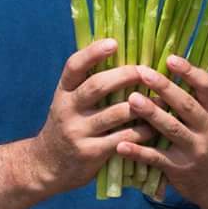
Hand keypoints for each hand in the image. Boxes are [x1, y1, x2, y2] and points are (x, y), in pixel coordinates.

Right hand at [30, 39, 151, 194]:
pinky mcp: (91, 153)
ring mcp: (78, 131)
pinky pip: (123, 138)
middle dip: (125, 75)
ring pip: (116, 113)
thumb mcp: (68, 103)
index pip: (74, 66)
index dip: (93, 53)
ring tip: (161, 99)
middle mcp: (67, 109)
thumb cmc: (67, 126)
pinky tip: (155, 127)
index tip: (114, 42)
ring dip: (142, 105)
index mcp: (63, 92)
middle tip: (146, 71)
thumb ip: (87, 84)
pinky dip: (142, 132)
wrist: (46, 166)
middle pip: (97, 86)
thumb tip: (120, 54)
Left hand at [119, 55, 207, 205]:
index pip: (207, 87)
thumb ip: (194, 99)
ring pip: (172, 129)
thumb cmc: (207, 142)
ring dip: (151, 114)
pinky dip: (138, 151)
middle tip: (143, 73)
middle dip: (165, 88)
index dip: (189, 72)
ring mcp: (195, 151)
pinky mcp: (179, 169)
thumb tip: (166, 64)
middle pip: (187, 105)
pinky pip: (156, 158)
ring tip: (131, 99)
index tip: (170, 59)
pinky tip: (120, 145)